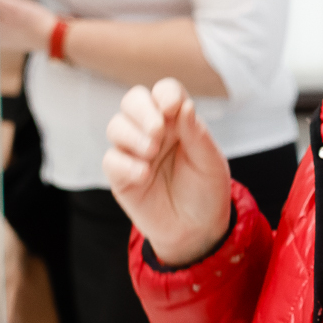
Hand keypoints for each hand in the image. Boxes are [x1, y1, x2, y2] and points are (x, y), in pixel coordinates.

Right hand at [103, 79, 233, 265]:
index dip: (165, 93)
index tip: (173, 107)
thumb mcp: (210, 162)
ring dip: (133, 136)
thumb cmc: (206, 191)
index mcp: (177, 121)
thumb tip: (183, 105)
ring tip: (152, 154)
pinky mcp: (121, 176)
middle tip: (157, 131)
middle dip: (142, 110)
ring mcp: (134, 152)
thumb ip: (196, 134)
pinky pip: (111, 160)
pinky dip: (125, 164)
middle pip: (133, 101)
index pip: (164, 92)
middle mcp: (152, 131)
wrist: (197, 230)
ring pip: (116, 126)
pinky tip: (143, 175)